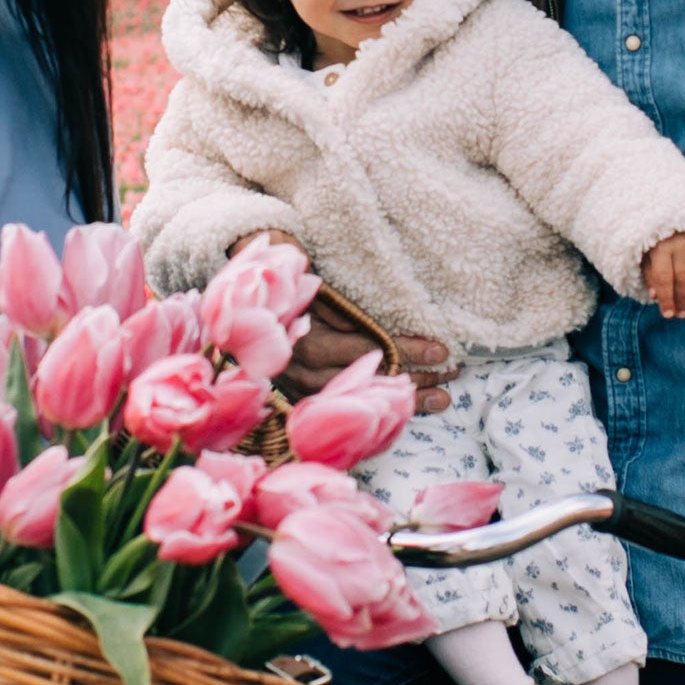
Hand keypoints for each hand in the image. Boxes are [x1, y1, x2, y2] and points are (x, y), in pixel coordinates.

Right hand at [240, 231, 456, 414]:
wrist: (231, 292)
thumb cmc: (274, 273)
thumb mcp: (302, 275)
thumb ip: (332, 298)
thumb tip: (365, 320)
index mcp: (306, 337)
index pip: (370, 347)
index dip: (408, 349)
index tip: (441, 349)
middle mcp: (303, 367)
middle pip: (369, 377)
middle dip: (416, 378)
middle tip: (453, 374)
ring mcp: (301, 383)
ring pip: (359, 396)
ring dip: (403, 399)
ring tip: (443, 398)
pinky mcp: (300, 391)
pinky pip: (342, 402)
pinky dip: (376, 407)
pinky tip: (406, 410)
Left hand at [642, 230, 684, 319]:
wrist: (670, 213)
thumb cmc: (656, 240)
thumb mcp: (646, 255)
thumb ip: (650, 274)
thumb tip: (655, 296)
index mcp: (660, 248)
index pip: (664, 278)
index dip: (666, 298)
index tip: (668, 315)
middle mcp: (679, 245)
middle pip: (681, 278)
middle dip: (681, 299)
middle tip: (681, 315)